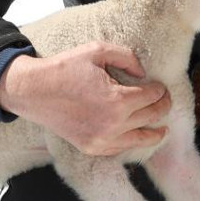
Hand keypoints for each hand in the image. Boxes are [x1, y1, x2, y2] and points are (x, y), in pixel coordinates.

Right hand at [0, 41, 170, 155]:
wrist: (33, 91)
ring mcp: (102, 140)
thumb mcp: (97, 50)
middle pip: (151, 117)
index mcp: (118, 100)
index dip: (159, 90)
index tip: (160, 86)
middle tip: (166, 101)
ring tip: (163, 130)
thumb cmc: (64, 69)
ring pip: (140, 140)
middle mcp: (114, 124)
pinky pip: (120, 149)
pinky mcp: (91, 147)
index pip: (152, 97)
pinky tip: (137, 137)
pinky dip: (132, 143)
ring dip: (155, 133)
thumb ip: (127, 57)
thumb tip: (143, 73)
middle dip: (162, 107)